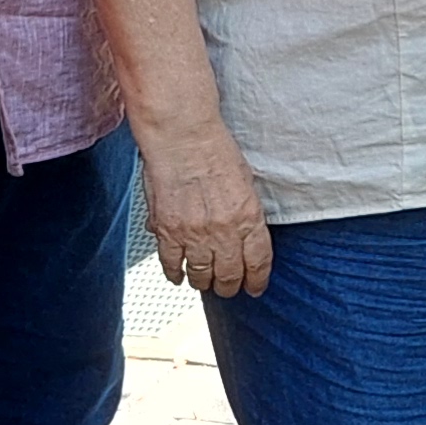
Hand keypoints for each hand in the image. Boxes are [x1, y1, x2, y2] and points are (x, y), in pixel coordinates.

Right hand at [142, 120, 274, 300]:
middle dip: (230, 286)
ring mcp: (193, 233)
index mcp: (248, 218)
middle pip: (229, 274)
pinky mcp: (168, 231)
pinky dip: (175, 273)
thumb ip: (245, 213)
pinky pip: (171, 263)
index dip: (256, 281)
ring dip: (203, 282)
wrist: (182, 137)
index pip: (258, 262)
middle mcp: (223, 231)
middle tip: (228, 287)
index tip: (254, 288)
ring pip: (200, 274)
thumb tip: (242, 234)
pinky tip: (178, 275)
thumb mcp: (246, 182)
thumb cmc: (214, 149)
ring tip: (204, 282)